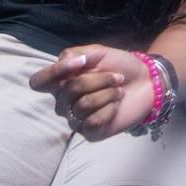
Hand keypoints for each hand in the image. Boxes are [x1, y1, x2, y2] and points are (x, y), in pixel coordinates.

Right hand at [29, 45, 152, 140]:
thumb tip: (66, 63)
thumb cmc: (120, 66)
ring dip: (109, 93)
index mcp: (61, 82)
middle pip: (69, 90)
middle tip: (117, 77)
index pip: (38, 82)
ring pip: (83, 105)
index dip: (54, 72)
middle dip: (99, 79)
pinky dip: (110, 109)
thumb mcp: (98, 53)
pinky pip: (93, 121)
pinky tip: (117, 106)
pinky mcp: (91, 132)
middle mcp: (64, 103)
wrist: (147, 82)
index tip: (82, 62)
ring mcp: (76, 119)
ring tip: (119, 91)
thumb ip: (75, 54)